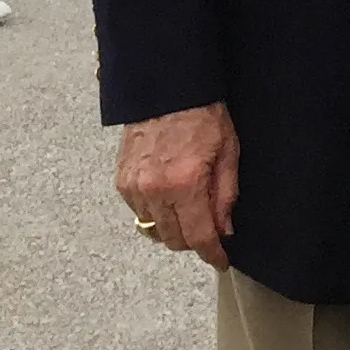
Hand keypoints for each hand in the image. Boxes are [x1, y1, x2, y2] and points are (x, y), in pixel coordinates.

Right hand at [116, 103, 241, 266]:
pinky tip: (169, 199)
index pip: (199, 236)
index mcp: (185, 183)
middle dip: (194, 242)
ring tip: (190, 212)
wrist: (167, 88)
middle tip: (210, 231)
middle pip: (174, 240)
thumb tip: (225, 229)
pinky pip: (139, 213)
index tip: (220, 260)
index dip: (212, 254)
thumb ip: (225, 195)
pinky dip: (155, 214)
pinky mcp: (121, 181)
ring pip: (154, 230)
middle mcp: (154, 190)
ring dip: (174, 229)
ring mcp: (134, 187)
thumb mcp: (228, 151)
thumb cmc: (203, 114)